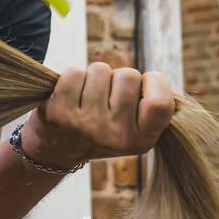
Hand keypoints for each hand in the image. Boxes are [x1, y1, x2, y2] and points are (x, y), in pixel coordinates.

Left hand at [21, 63, 175, 168]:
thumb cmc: (102, 128)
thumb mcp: (134, 128)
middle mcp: (115, 136)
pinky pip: (76, 72)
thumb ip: (153, 106)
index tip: (144, 84)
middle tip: (107, 95)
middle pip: (129, 76)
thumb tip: (162, 81)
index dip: (154, 82)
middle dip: (118, 77)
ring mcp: (87, 125)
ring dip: (95, 75)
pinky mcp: (61, 113)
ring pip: (101, 70)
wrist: (56, 148)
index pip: (160, 102)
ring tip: (88, 96)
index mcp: (142, 141)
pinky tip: (70, 95)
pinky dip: (73, 76)